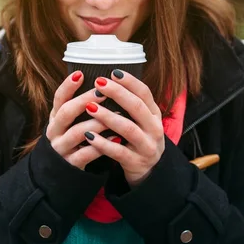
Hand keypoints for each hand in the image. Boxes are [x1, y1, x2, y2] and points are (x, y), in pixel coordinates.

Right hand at [45, 71, 108, 169]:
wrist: (62, 173)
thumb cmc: (73, 140)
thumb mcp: (69, 122)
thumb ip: (79, 106)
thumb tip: (103, 82)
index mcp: (55, 118)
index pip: (58, 98)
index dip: (67, 86)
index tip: (80, 73)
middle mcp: (55, 131)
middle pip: (66, 112)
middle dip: (84, 100)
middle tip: (102, 92)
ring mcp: (61, 148)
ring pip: (77, 133)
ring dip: (97, 122)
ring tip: (116, 114)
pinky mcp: (71, 164)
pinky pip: (85, 154)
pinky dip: (101, 146)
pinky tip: (116, 138)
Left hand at [84, 69, 164, 185]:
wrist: (148, 171)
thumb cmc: (138, 139)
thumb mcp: (141, 120)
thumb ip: (130, 104)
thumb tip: (107, 79)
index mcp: (154, 114)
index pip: (145, 93)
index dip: (130, 82)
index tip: (113, 72)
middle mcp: (154, 128)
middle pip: (137, 107)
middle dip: (117, 93)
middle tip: (99, 83)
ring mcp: (146, 146)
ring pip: (128, 129)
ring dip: (107, 116)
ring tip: (90, 107)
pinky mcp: (136, 162)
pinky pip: (118, 151)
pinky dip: (103, 143)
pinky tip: (89, 135)